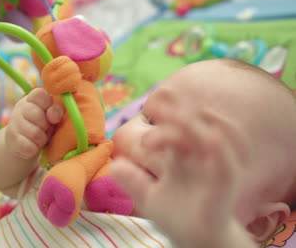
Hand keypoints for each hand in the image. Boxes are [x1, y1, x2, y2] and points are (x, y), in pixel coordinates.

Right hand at [5, 88, 63, 160]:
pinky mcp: (12, 142)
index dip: (48, 104)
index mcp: (31, 99)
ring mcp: (14, 125)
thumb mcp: (51, 117)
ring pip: (35, 133)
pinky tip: (33, 147)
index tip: (50, 113)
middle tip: (45, 129)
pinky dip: (35, 149)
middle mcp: (20, 109)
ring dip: (42, 139)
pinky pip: (29, 147)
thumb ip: (56, 111)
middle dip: (46, 125)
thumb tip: (54, 115)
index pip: (39, 94)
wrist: (21, 144)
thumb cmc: (41, 126)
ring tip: (40, 139)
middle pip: (38, 115)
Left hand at [111, 95, 253, 247]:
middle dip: (176, 112)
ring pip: (210, 133)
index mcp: (180, 155)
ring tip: (169, 125)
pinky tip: (204, 137)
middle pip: (191, 124)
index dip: (164, 114)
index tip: (150, 106)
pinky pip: (226, 158)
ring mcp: (214, 165)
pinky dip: (218, 144)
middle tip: (156, 106)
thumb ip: (133, 181)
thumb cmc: (177, 216)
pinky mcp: (226, 180)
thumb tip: (114, 165)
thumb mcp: (149, 197)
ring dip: (192, 124)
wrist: (198, 241)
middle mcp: (198, 156)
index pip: (174, 127)